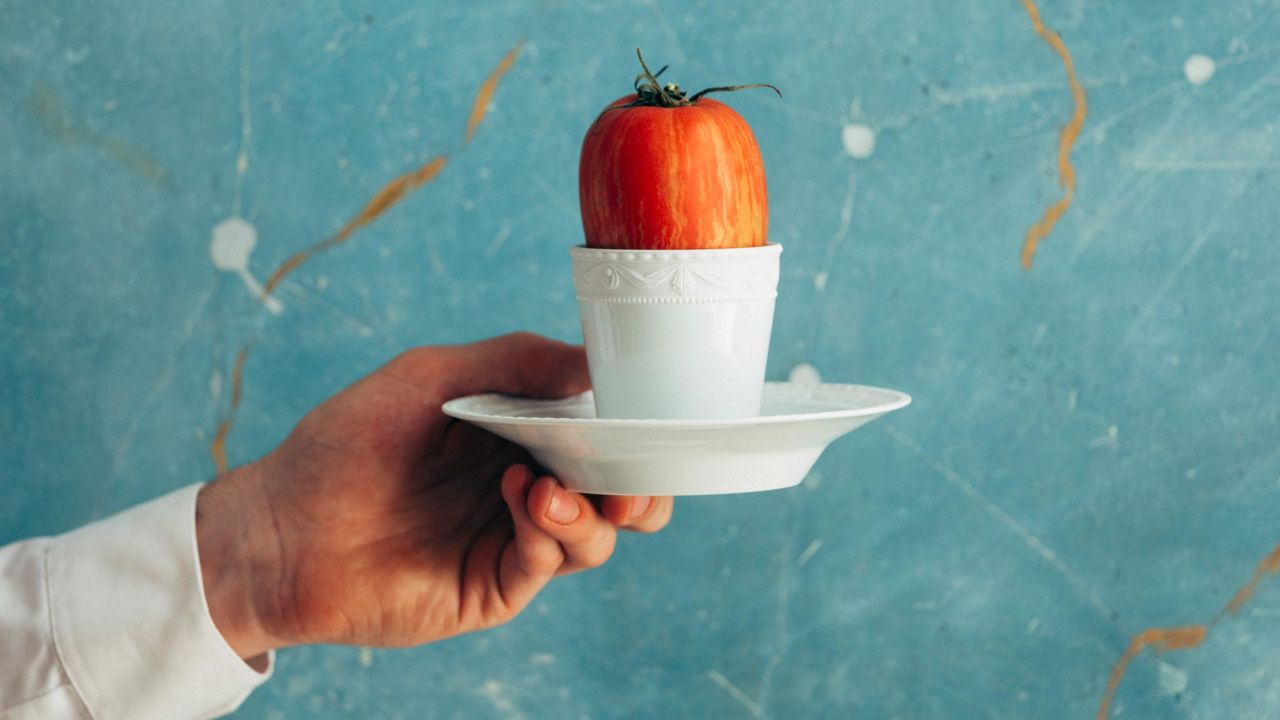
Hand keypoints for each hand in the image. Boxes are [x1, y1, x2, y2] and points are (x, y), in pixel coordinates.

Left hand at [196, 332, 673, 661]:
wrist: (282, 527)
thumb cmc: (346, 442)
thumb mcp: (430, 376)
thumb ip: (513, 361)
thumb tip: (592, 363)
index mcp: (518, 434)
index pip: (600, 434)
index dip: (635, 429)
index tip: (650, 414)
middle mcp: (525, 487)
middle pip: (617, 494)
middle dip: (642, 485)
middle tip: (638, 473)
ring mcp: (511, 539)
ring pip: (595, 536)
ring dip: (592, 509)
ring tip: (552, 486)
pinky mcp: (493, 586)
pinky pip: (548, 562)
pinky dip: (549, 529)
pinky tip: (521, 497)